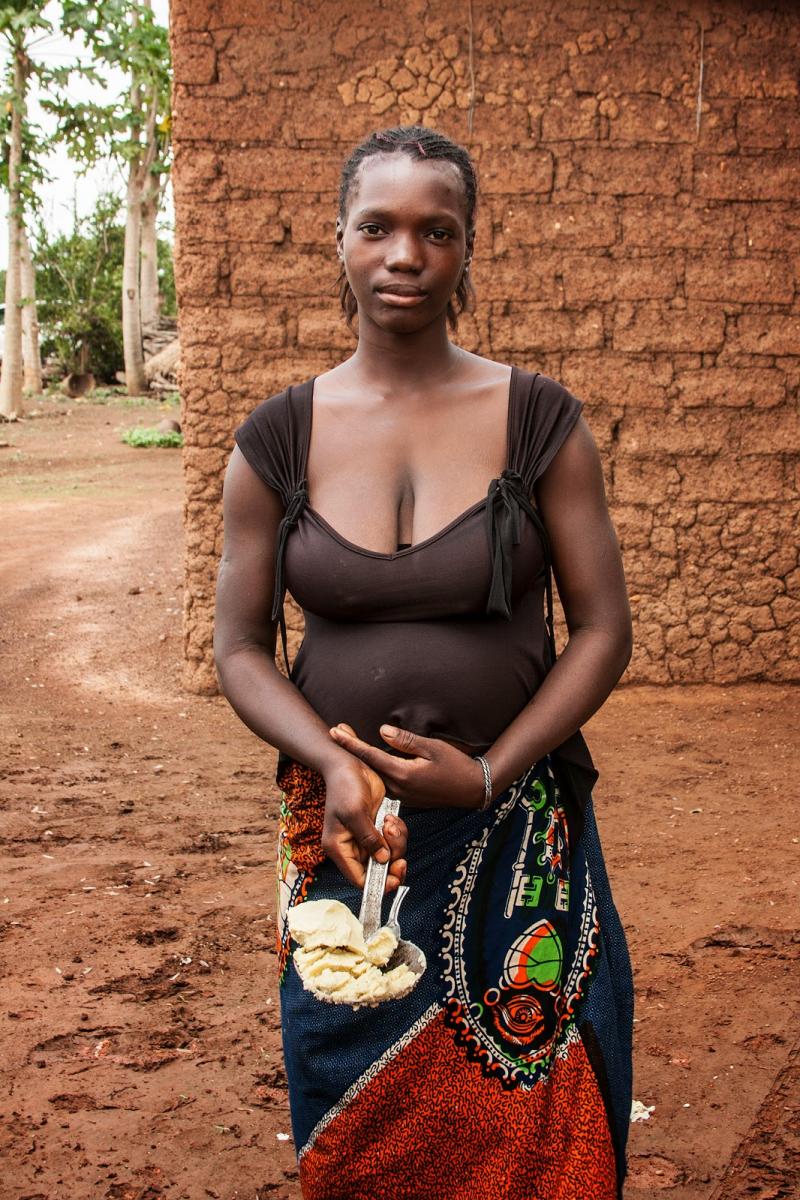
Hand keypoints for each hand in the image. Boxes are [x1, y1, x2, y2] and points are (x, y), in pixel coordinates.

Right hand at [321, 755, 407, 892]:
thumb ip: (368, 838)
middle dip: (392, 862)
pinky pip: (395, 840)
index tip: (394, 879)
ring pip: (390, 855)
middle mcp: (353, 847)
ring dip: (397, 842)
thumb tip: (383, 860)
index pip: (358, 879)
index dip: (377, 884)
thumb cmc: (345, 786)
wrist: (350, 764)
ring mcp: (367, 838)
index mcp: (339, 848)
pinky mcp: (378, 828)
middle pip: (378, 870)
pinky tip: (391, 817)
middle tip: (401, 858)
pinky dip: (398, 831)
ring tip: (390, 823)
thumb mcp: (354, 812)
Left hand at [328, 722, 486, 809]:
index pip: (370, 755)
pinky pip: (384, 782)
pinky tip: (366, 760)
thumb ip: (405, 741)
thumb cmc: (456, 765)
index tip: (335, 731)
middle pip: (367, 767)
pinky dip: (373, 769)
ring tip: (346, 742)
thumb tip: (382, 731)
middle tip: (336, 731)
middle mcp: (397, 788)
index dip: (350, 743)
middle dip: (350, 749)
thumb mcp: (433, 748)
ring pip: (374, 775)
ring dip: (361, 759)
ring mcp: (400, 795)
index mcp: (402, 774)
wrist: (473, 789)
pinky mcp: (405, 798)